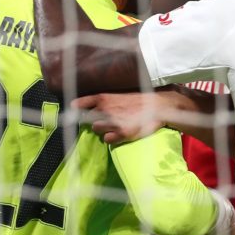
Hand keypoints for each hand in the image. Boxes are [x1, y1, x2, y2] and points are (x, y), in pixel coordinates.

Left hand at [74, 90, 201, 143]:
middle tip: (104, 120)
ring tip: (113, 126)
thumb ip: (106, 101)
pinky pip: (108, 139)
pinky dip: (111, 137)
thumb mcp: (120, 95)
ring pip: (97, 129)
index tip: (73, 109)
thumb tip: (92, 107)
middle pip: (88, 119)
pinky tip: (118, 134)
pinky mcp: (123, 133)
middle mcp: (105, 109)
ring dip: (102, 128)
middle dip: (93, 120)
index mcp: (104, 97)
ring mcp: (113, 121)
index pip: (81, 104)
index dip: (77, 108)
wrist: (160, 105)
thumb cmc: (140, 99)